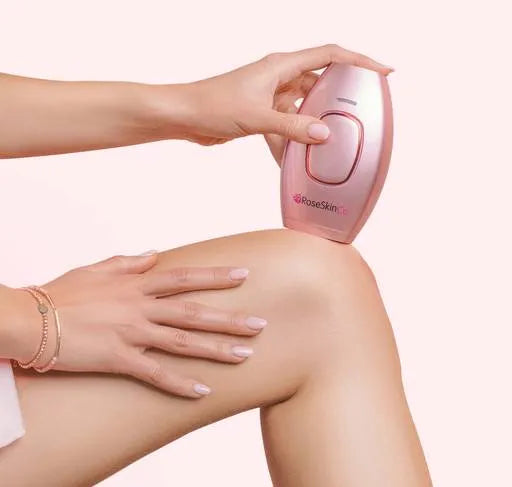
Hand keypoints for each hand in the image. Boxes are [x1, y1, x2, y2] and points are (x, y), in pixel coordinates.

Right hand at [10, 252, 265, 397]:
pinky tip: (203, 391)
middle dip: (230, 317)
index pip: (186, 277)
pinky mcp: (118, 358)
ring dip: (216, 348)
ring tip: (246, 353)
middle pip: (194, 311)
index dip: (216, 276)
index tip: (244, 274)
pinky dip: (180, 383)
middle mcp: (140, 307)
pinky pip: (155, 374)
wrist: (30, 318)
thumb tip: (153, 256)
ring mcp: (131, 332)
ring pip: (183, 341)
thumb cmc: (61, 293)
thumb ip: (128, 262)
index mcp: (137, 284)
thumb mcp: (96, 268)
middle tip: (260, 324)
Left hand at [175, 44, 392, 161]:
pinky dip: (292, 139)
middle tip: (358, 115)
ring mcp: (270, 95)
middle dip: (338, 99)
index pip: (329, 55)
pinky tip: (294, 157)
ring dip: (312, 124)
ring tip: (328, 142)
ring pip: (303, 108)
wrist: (184, 116)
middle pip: (320, 82)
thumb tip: (323, 135)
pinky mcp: (261, 112)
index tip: (381, 71)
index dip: (359, 61)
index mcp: (281, 66)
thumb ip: (293, 128)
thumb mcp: (258, 117)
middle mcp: (278, 77)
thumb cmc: (213, 103)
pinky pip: (286, 124)